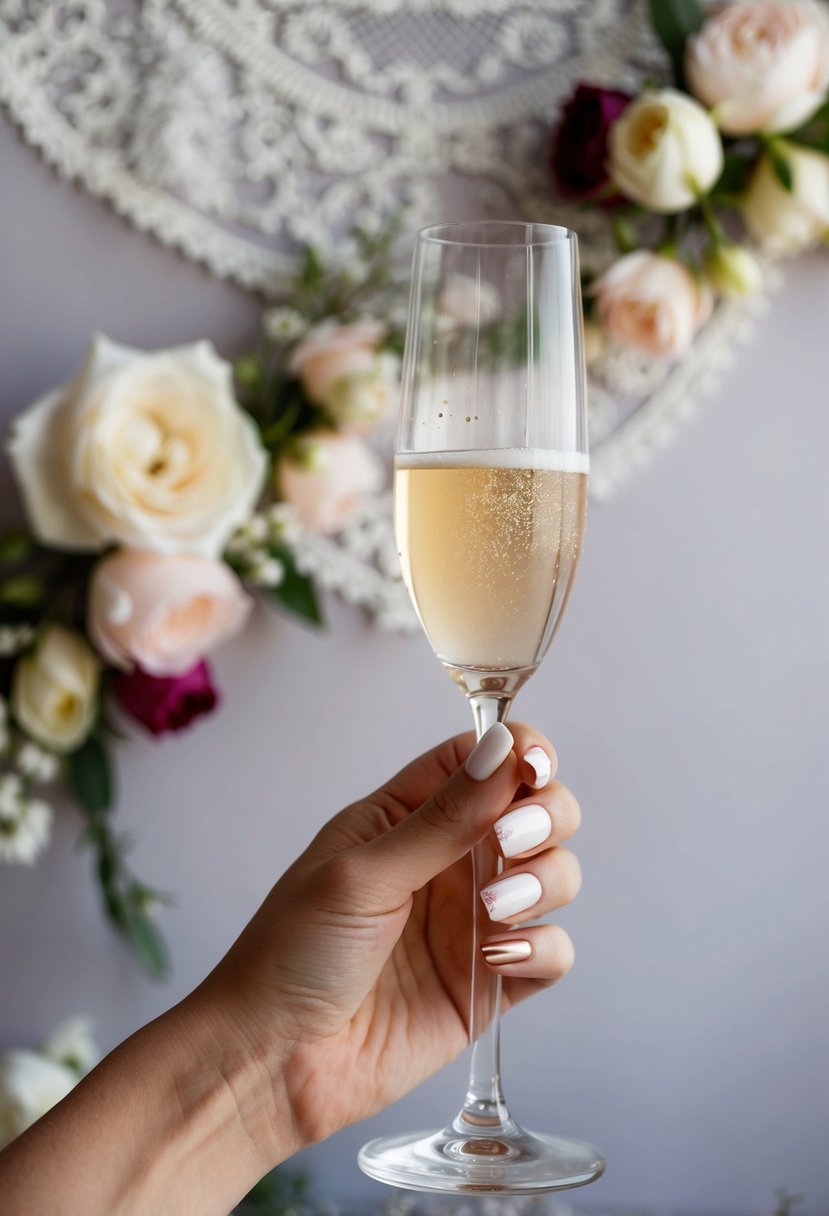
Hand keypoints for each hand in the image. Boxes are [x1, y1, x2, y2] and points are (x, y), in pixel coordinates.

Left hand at [197, 721, 581, 1154]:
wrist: (273, 1062)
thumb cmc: (293, 953)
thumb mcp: (363, 872)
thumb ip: (442, 817)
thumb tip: (505, 746)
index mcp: (408, 815)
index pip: (483, 758)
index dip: (520, 750)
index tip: (534, 766)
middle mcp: (450, 860)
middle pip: (538, 809)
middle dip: (546, 816)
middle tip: (511, 840)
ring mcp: (473, 920)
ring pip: (556, 873)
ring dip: (545, 880)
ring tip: (494, 910)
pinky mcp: (491, 983)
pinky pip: (552, 951)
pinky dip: (543, 947)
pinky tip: (497, 958)